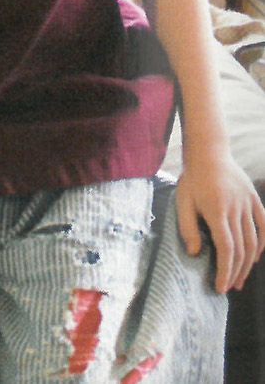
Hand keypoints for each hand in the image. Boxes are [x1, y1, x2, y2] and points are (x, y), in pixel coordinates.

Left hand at [176, 152, 264, 292]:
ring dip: (248, 264)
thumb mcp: (182, 201)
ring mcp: (248, 205)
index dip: (225, 271)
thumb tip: (194, 254)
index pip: (226, 249)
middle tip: (229, 287)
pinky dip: (261, 245)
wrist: (209, 153)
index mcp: (216, 211)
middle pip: (241, 250)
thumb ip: (188, 228)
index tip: (220, 287)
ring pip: (253, 242)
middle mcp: (236, 210)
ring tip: (240, 278)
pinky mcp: (255, 201)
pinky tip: (254, 257)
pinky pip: (264, 227)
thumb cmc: (192, 179)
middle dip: (236, 272)